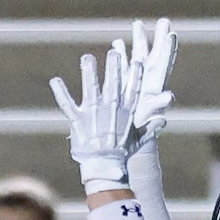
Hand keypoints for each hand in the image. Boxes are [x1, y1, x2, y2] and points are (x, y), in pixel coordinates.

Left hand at [49, 42, 137, 193]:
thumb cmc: (121, 154)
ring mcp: (93, 114)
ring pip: (91, 89)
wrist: (104, 168)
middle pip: (113, 84)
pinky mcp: (77, 121)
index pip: (133, 91)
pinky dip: (61, 92)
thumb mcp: (139, 140)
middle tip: (114, 51)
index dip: (135, 76)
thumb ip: (150, 128)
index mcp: (125, 113)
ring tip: (87, 58)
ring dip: (89, 73)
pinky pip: (67, 104)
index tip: (138, 62)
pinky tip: (55, 80)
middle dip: (114, 67)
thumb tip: (163, 120)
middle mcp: (110, 110)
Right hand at [126, 17, 177, 149]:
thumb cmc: (141, 131)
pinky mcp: (123, 86)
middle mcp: (147, 81)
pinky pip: (123, 66)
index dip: (168, 49)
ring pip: (138, 57)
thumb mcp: (149, 118)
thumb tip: (169, 96)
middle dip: (158, 38)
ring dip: (137, 40)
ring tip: (137, 23)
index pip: (164, 63)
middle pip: (154, 55)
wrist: (129, 140)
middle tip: (164, 21)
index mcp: (154, 86)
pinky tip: (116, 43)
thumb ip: (158, 106)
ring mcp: (135, 82)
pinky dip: (120, 54)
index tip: (171, 33)